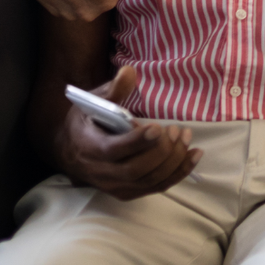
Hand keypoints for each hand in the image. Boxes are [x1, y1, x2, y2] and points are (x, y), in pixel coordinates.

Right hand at [54, 66, 200, 199]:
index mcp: (90, 147)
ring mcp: (116, 186)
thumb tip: (129, 72)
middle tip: (177, 129)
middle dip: (162, 150)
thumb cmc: (87, 122)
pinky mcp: (129, 192)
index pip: (113, 150)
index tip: (157, 127)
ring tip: (186, 136)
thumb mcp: (92, 102)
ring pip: (150, 180)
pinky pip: (157, 187)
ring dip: (174, 160)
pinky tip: (194, 154)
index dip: (137, 142)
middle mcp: (101, 172)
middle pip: (136, 169)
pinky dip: (179, 172)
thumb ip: (113, 89)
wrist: (71, 152)